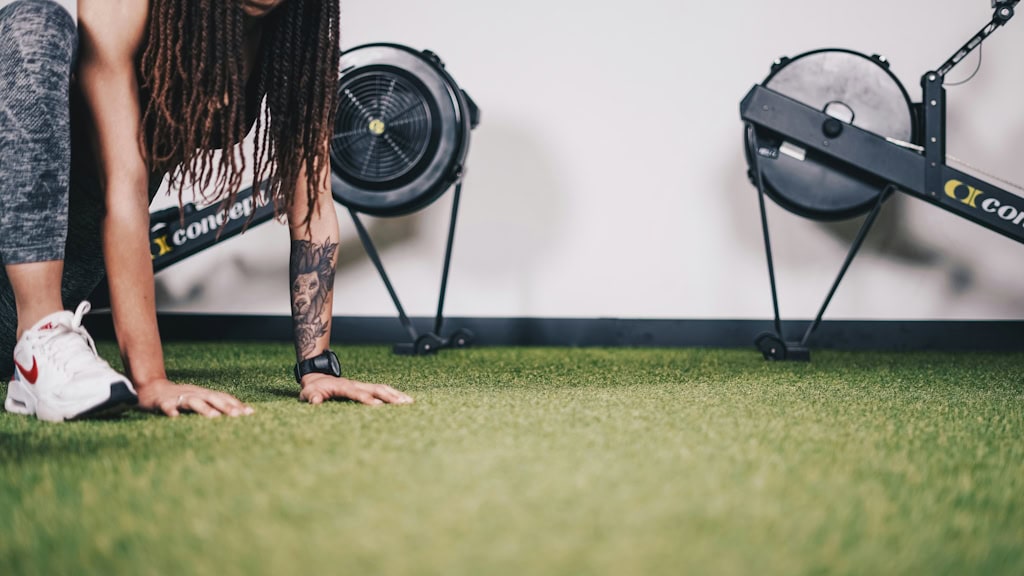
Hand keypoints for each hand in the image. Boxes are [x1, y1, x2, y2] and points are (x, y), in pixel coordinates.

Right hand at [137, 378, 254, 417]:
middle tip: (237, 415)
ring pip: (193, 401)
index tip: (250, 413)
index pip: (223, 397)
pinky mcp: (162, 403)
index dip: (236, 404)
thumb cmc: (181, 398)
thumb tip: (241, 413)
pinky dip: (171, 411)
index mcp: (204, 394)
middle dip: (225, 406)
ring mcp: (178, 397)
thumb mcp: (200, 399)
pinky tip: (175, 417)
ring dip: (204, 408)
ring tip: (214, 417)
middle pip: (212, 398)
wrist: (151, 389)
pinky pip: (167, 406)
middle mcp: (194, 394)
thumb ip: (216, 405)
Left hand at [299, 374, 412, 405]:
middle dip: (390, 396)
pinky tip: (403, 400)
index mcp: (342, 386)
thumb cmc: (313, 388)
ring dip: (395, 394)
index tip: (378, 406)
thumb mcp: (308, 393)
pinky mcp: (365, 388)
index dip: (367, 399)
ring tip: (409, 402)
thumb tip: (316, 400)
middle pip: (376, 388)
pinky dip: (393, 394)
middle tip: (403, 404)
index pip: (357, 393)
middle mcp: (355, 384)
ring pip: (382, 388)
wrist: (318, 376)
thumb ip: (312, 397)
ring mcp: (361, 385)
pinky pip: (381, 390)